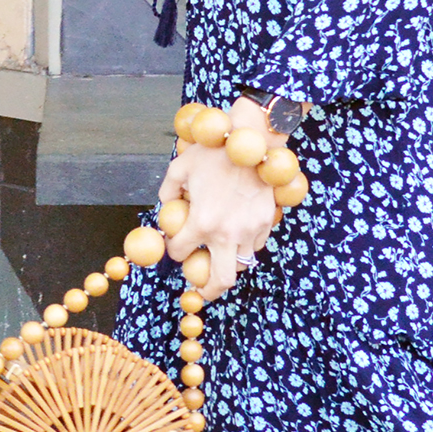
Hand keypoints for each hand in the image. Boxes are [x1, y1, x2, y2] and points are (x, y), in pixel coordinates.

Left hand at [159, 98, 286, 300]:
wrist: (251, 139)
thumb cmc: (212, 151)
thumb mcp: (179, 167)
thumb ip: (168, 193)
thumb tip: (167, 211)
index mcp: (202, 222)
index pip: (180, 253)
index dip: (174, 250)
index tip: (176, 246)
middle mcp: (227, 234)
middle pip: (221, 280)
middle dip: (209, 291)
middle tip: (202, 291)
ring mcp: (250, 231)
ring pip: (240, 264)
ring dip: (228, 263)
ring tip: (220, 256)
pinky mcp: (266, 223)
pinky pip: (255, 246)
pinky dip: (245, 245)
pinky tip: (238, 233)